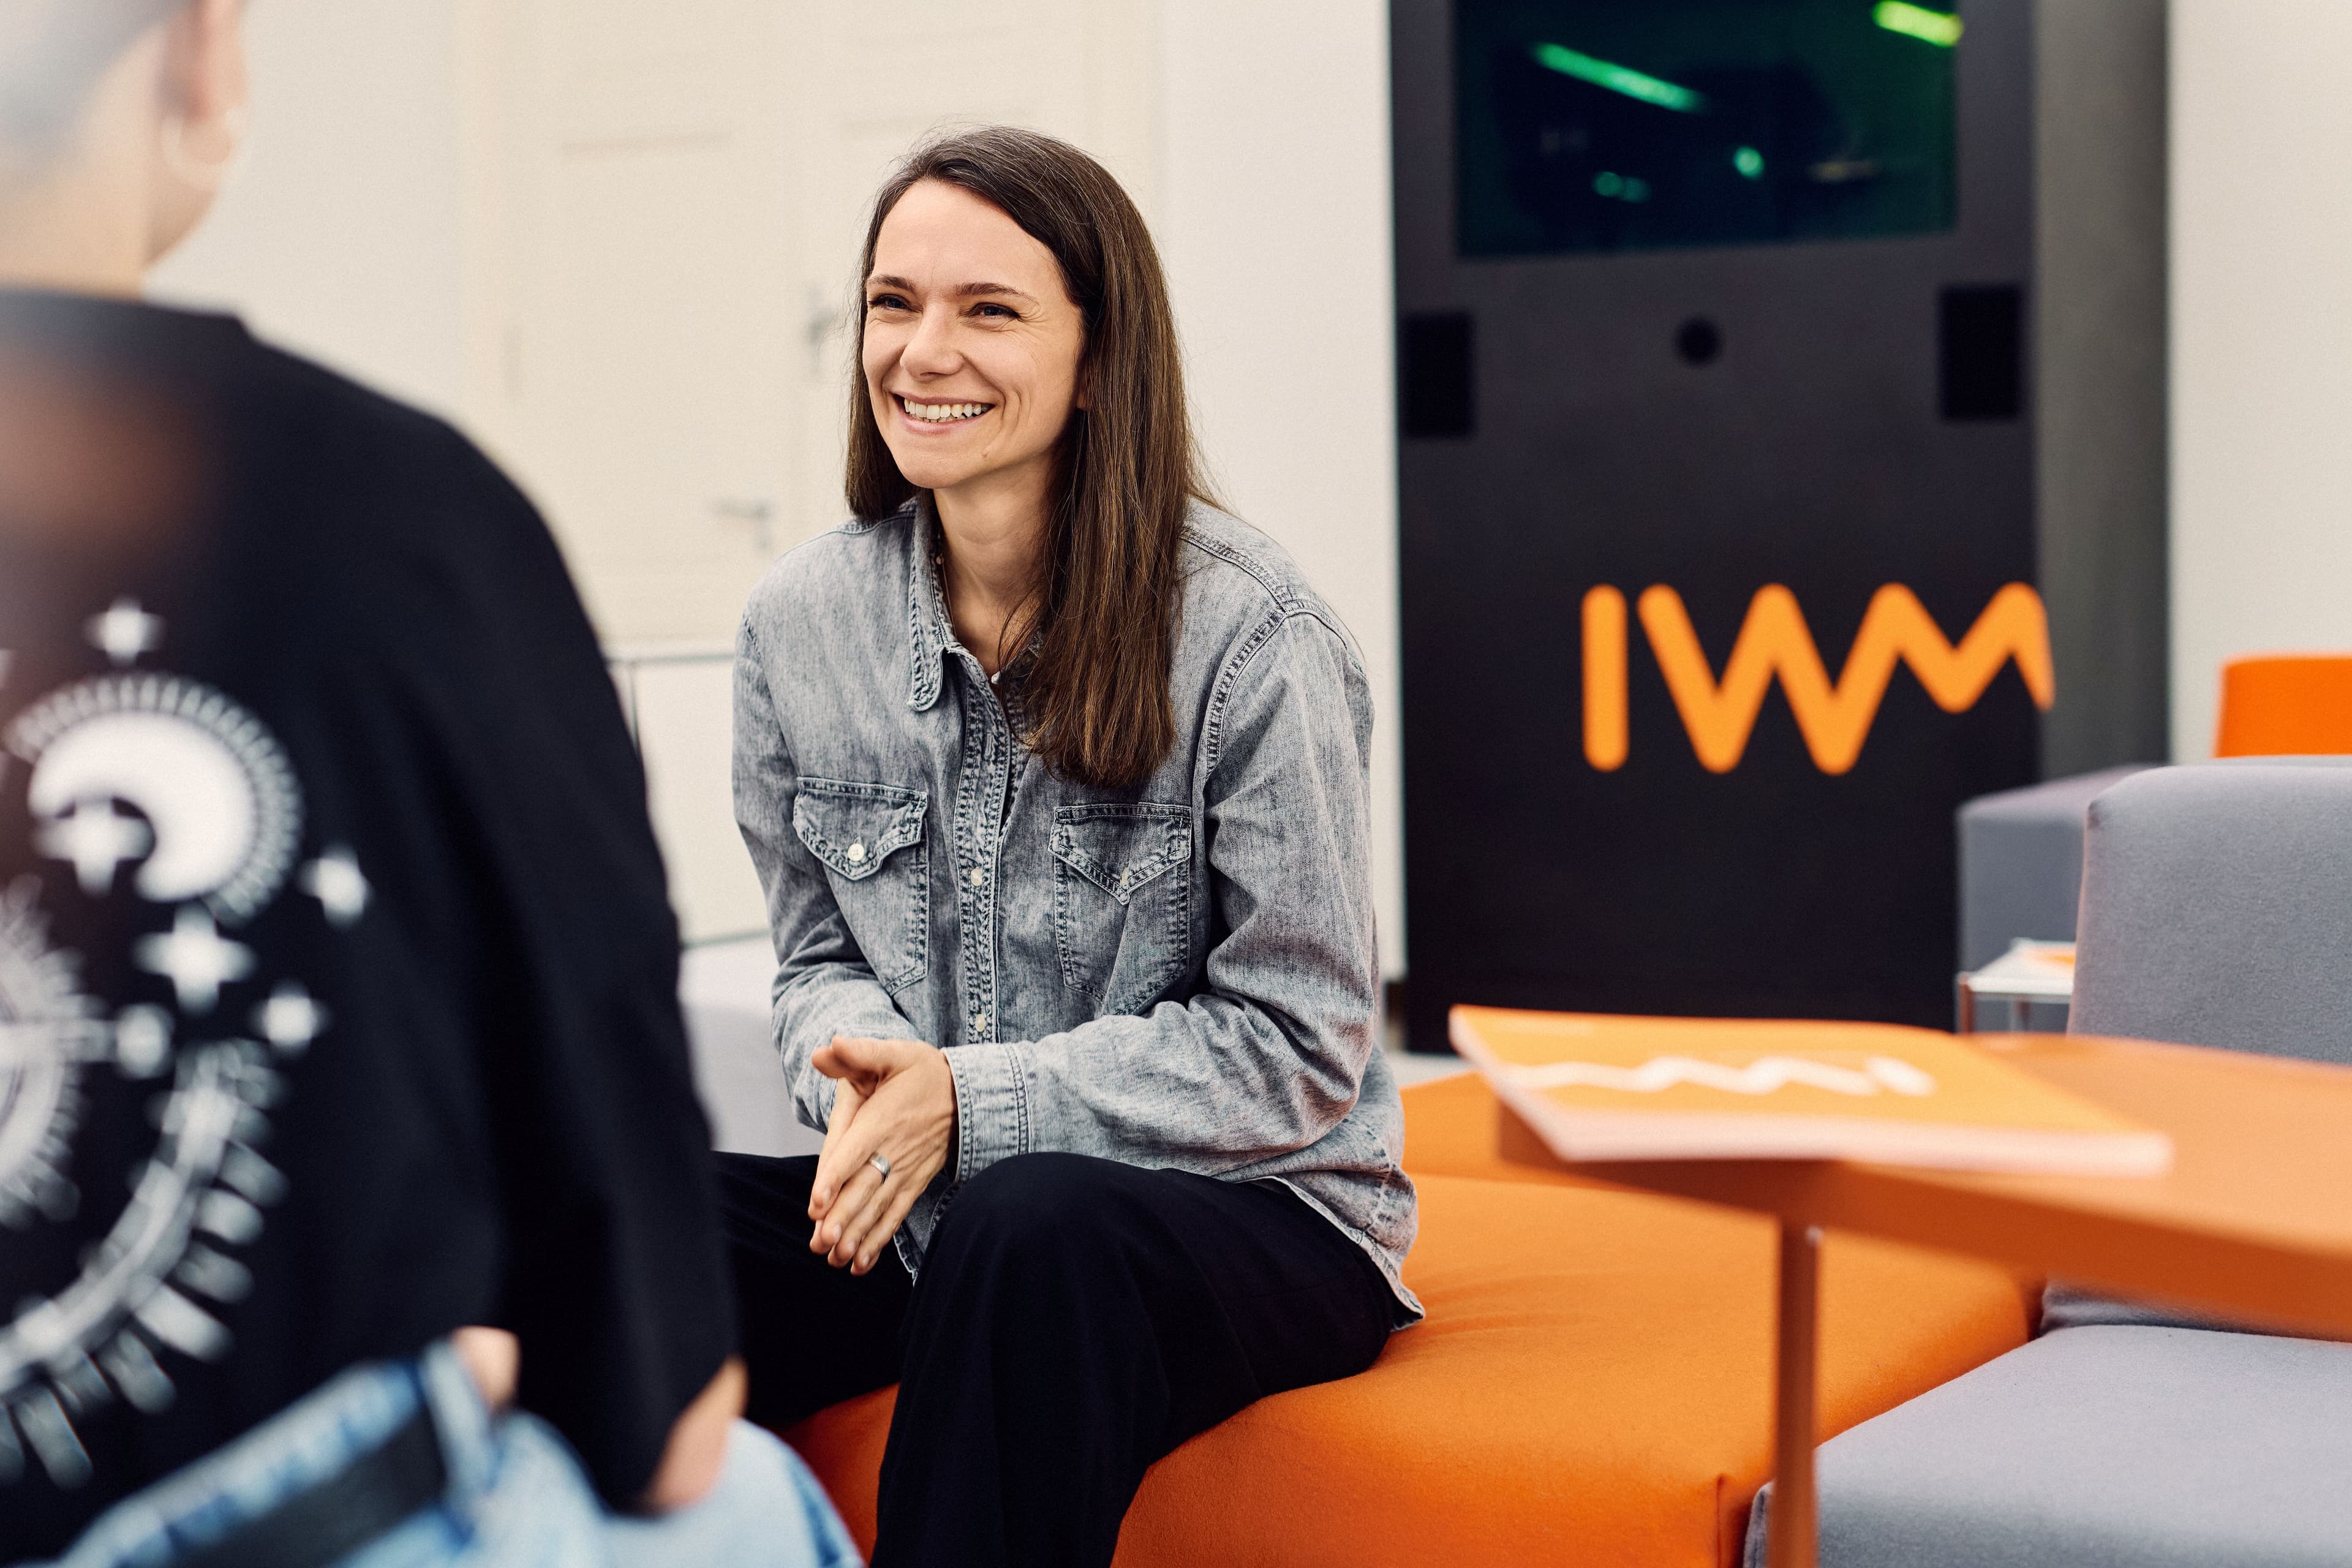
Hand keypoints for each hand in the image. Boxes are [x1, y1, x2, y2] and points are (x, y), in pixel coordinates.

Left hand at [808, 1036, 956, 1273]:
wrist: (965, 1092)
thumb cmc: (921, 1071)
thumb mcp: (893, 1053)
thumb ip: (858, 1054)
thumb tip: (826, 1048)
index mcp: (883, 1119)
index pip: (855, 1151)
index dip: (835, 1177)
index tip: (817, 1203)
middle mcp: (894, 1150)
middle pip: (865, 1187)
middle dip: (843, 1217)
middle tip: (822, 1242)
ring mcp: (906, 1171)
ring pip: (878, 1207)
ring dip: (857, 1235)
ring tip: (836, 1259)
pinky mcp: (914, 1183)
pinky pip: (894, 1215)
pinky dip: (878, 1240)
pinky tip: (860, 1263)